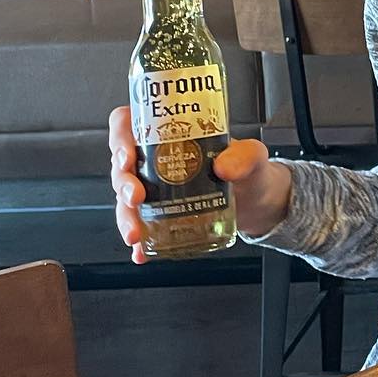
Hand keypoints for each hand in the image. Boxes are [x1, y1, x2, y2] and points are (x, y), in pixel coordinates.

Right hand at [107, 107, 292, 260]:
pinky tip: (142, 252)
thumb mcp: (252, 156)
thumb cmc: (248, 170)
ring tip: (136, 233)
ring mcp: (155, 191)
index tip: (128, 154)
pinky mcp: (161, 218)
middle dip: (123, 183)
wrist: (258, 201)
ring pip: (125, 200)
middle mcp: (155, 161)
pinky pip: (142, 229)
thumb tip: (225, 166)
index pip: (128, 124)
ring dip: (125, 216)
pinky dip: (139, 244)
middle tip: (136, 196)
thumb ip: (245, 155)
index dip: (120, 136)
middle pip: (121, 166)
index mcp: (168, 134)